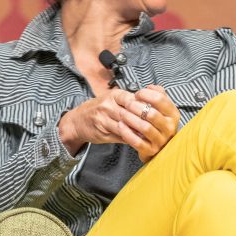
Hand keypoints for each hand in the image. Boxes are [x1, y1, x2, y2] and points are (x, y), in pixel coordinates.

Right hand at [58, 85, 178, 160]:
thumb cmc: (100, 110)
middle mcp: (108, 105)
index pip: (133, 99)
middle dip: (145, 120)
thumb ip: (131, 103)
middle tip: (158, 126)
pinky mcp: (102, 130)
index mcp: (114, 95)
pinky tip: (139, 140)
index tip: (156, 113)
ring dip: (139, 130)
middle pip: (131, 112)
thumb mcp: (114, 100)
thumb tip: (152, 109)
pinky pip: (119, 134)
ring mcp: (104, 118)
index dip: (145, 106)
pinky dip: (130, 137)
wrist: (77, 121)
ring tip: (151, 134)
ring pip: (126, 124)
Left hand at [120, 84, 179, 161]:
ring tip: (122, 113)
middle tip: (127, 104)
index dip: (146, 94)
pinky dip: (127, 133)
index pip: (160, 99)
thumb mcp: (162, 108)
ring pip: (145, 128)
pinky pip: (138, 142)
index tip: (137, 94)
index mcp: (173, 115)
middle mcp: (169, 128)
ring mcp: (161, 141)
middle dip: (136, 107)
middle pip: (152, 114)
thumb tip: (151, 86)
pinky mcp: (151, 151)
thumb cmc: (158, 124)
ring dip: (130, 119)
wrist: (159, 147)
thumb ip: (159, 95)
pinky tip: (121, 125)